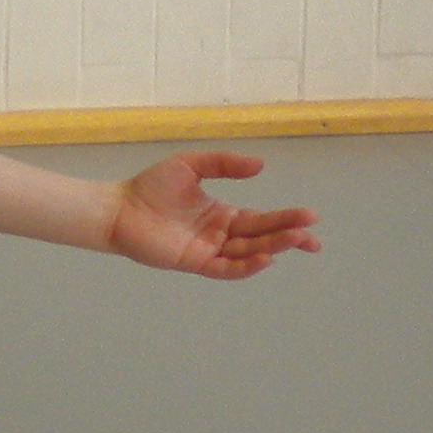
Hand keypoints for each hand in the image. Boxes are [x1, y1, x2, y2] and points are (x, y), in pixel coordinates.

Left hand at [103, 150, 321, 279]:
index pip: (261, 220)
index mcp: (222, 214)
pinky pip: (226, 268)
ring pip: (248, 252)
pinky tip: (265, 259)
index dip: (286, 220)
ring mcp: (208, 250)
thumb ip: (225, 164)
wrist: (119, 207)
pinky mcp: (194, 262)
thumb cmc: (151, 187)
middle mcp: (219, 234)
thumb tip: (260, 166)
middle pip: (261, 237)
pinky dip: (246, 266)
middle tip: (313, 237)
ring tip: (297, 240)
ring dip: (273, 248)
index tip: (311, 218)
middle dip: (288, 236)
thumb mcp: (192, 164)